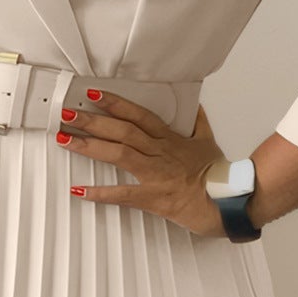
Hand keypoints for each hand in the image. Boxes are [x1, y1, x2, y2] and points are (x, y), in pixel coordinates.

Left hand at [62, 96, 231, 237]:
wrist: (231, 201)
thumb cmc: (220, 176)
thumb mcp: (209, 143)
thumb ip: (199, 124)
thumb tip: (196, 107)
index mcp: (170, 139)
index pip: (138, 115)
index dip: (116, 103)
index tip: (94, 94)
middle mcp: (160, 152)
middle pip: (122, 131)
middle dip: (93, 120)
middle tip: (67, 113)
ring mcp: (156, 174)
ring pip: (119, 154)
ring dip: (90, 146)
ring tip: (66, 139)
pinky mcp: (154, 198)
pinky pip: (123, 194)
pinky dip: (100, 193)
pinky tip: (79, 191)